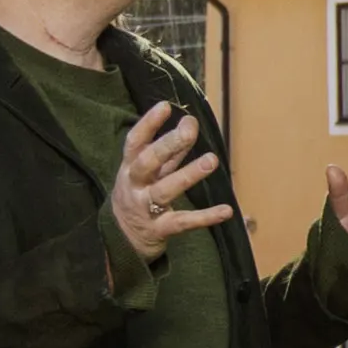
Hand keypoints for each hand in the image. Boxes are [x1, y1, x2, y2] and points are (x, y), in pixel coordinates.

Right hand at [106, 102, 234, 261]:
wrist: (122, 240)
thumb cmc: (139, 195)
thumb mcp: (147, 173)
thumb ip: (169, 151)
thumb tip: (190, 122)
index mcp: (130, 168)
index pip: (135, 142)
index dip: (148, 124)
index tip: (165, 106)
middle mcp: (134, 186)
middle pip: (147, 163)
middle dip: (168, 145)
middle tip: (190, 129)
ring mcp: (145, 209)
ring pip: (165, 190)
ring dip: (188, 174)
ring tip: (212, 160)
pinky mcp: (159, 230)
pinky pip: (183, 222)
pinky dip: (205, 217)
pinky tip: (226, 210)